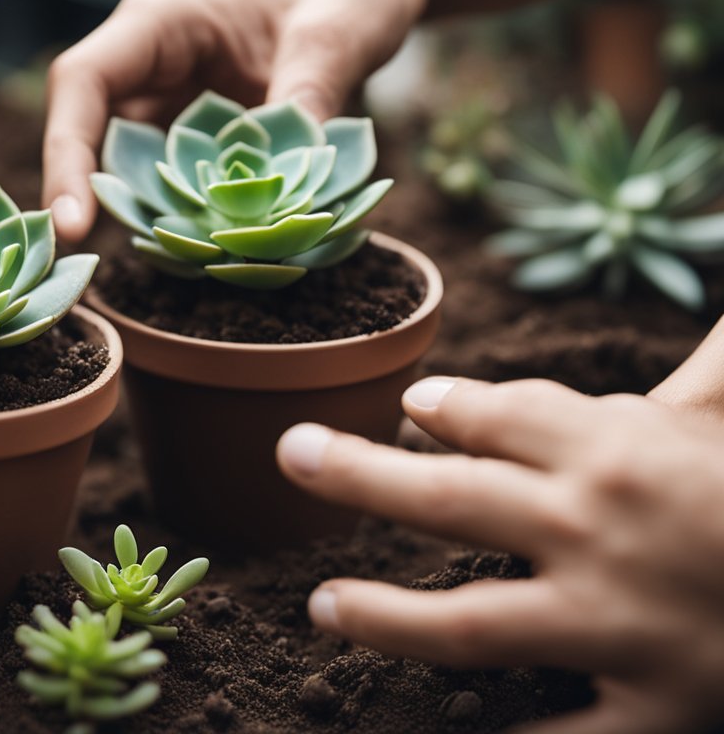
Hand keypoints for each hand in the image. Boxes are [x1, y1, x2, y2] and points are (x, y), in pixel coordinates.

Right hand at [41, 0, 425, 240]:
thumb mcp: (340, 28)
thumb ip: (313, 88)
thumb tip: (292, 168)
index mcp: (161, 26)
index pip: (84, 84)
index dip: (67, 151)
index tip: (74, 222)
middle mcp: (151, 71)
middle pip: (90, 139)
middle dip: (89, 202)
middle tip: (86, 266)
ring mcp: (173, 113)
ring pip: (131, 175)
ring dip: (146, 222)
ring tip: (171, 269)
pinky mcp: (200, 150)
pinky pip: (179, 193)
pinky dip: (190, 226)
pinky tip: (214, 260)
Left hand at [278, 377, 723, 733]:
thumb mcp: (718, 418)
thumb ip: (689, 362)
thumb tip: (709, 282)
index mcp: (615, 451)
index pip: (490, 417)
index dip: (440, 409)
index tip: (411, 409)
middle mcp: (602, 533)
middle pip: (448, 497)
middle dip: (356, 474)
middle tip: (293, 454)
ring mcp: (620, 628)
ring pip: (471, 626)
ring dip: (384, 618)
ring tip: (322, 605)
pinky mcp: (652, 710)